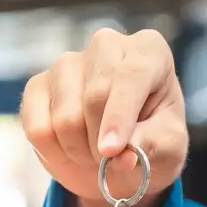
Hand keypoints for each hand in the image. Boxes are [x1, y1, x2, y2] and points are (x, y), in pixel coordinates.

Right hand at [20, 28, 188, 206]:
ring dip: (80, 151)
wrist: (120, 153)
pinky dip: (55, 152)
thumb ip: (153, 147)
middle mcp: (106, 46)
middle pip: (95, 97)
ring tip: (95, 153)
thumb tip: (123, 156)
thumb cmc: (152, 141)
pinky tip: (70, 148)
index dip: (120, 117)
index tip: (112, 151)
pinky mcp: (37, 85)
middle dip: (102, 143)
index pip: (131, 76)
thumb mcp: (169, 148)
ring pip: (65, 117)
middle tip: (112, 160)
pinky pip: (37, 128)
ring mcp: (67, 63)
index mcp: (148, 51)